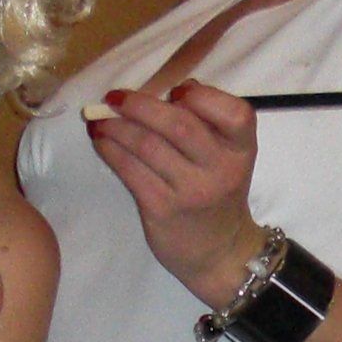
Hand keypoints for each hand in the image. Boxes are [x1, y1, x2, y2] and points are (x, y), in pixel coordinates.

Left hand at [85, 81, 265, 303]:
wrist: (219, 252)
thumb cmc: (219, 194)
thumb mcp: (228, 158)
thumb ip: (210, 123)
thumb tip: (179, 89)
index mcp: (242, 150)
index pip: (235, 114)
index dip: (203, 97)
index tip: (176, 92)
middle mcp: (221, 169)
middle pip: (179, 125)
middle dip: (140, 106)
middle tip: (115, 98)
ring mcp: (191, 191)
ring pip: (147, 146)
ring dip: (117, 127)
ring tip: (100, 119)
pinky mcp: (163, 209)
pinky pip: (131, 171)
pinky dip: (111, 151)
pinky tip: (101, 141)